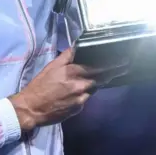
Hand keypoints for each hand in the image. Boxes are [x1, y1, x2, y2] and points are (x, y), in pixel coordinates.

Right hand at [8, 49, 127, 131]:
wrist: (31, 108)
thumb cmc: (40, 85)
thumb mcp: (52, 66)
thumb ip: (67, 56)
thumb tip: (78, 45)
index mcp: (73, 72)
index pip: (98, 66)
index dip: (111, 63)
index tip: (123, 60)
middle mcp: (80, 85)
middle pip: (101, 78)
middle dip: (112, 72)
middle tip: (123, 66)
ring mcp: (80, 98)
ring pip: (94, 88)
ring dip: (97, 82)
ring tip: (102, 76)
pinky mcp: (78, 108)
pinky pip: (86, 98)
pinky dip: (85, 94)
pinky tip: (78, 92)